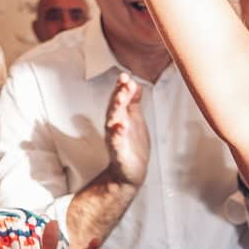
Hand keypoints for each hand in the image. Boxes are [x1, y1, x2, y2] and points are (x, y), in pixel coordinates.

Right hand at [101, 73, 149, 187]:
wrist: (130, 172)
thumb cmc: (132, 145)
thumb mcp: (135, 119)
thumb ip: (134, 101)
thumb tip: (135, 83)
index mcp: (119, 117)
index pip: (119, 99)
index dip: (121, 87)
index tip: (125, 76)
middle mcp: (114, 126)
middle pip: (114, 107)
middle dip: (119, 94)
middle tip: (124, 83)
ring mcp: (115, 139)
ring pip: (113, 122)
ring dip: (116, 110)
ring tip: (121, 99)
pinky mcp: (118, 153)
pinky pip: (117, 142)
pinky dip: (118, 134)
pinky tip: (121, 126)